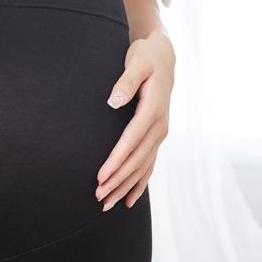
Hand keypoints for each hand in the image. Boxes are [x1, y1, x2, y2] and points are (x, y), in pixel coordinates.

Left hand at [95, 29, 174, 209]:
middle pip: (137, 160)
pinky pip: (149, 165)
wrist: (164, 56)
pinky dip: (139, 184)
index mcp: (153, 110)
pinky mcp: (156, 137)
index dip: (116, 161)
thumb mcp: (137, 62)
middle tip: (98, 198)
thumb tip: (114, 100)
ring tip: (107, 205)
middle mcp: (159, 126)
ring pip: (142, 167)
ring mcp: (160, 133)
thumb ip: (126, 81)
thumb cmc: (146, 57)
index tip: (100, 177)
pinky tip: (129, 201)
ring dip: (125, 187)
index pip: (131, 141)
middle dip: (117, 181)